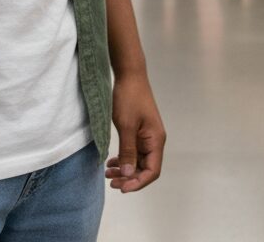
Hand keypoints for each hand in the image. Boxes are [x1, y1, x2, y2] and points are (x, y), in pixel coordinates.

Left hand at [105, 72, 164, 192]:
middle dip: (129, 178)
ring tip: (108, 173)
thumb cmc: (129, 97)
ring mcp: (146, 136)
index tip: (121, 187)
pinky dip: (123, 159)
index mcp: (156, 140)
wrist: (130, 75)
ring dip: (124, 169)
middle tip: (110, 181)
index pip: (152, 171)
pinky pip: (133, 152)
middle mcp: (154, 140)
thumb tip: (128, 175)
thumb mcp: (126, 125)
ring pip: (137, 161)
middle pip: (145, 168)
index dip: (138, 182)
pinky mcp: (138, 131)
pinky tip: (111, 161)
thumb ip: (128, 151)